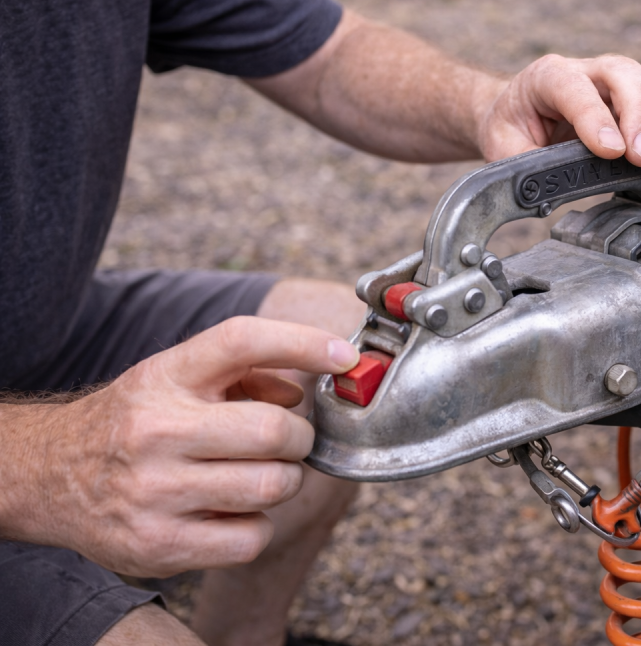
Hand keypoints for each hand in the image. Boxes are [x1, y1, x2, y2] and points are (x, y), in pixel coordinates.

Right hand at [0, 317, 357, 576]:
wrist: (49, 476)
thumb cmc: (134, 421)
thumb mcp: (174, 378)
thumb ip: (245, 374)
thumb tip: (305, 392)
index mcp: (164, 377)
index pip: (241, 341)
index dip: (302, 342)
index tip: (344, 356)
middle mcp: (156, 430)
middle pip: (275, 430)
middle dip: (300, 438)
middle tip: (290, 442)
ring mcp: (154, 492)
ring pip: (273, 486)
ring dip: (284, 481)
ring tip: (261, 475)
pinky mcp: (158, 545)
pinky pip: (252, 537)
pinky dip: (258, 525)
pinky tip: (234, 511)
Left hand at [477, 54, 640, 171]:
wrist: (517, 113)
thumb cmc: (511, 126)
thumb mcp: (502, 145)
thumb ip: (524, 163)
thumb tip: (547, 188)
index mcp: (548, 76)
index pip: (576, 89)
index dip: (596, 119)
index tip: (611, 151)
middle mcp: (588, 71)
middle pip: (626, 76)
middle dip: (640, 118)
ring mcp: (615, 84)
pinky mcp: (636, 102)